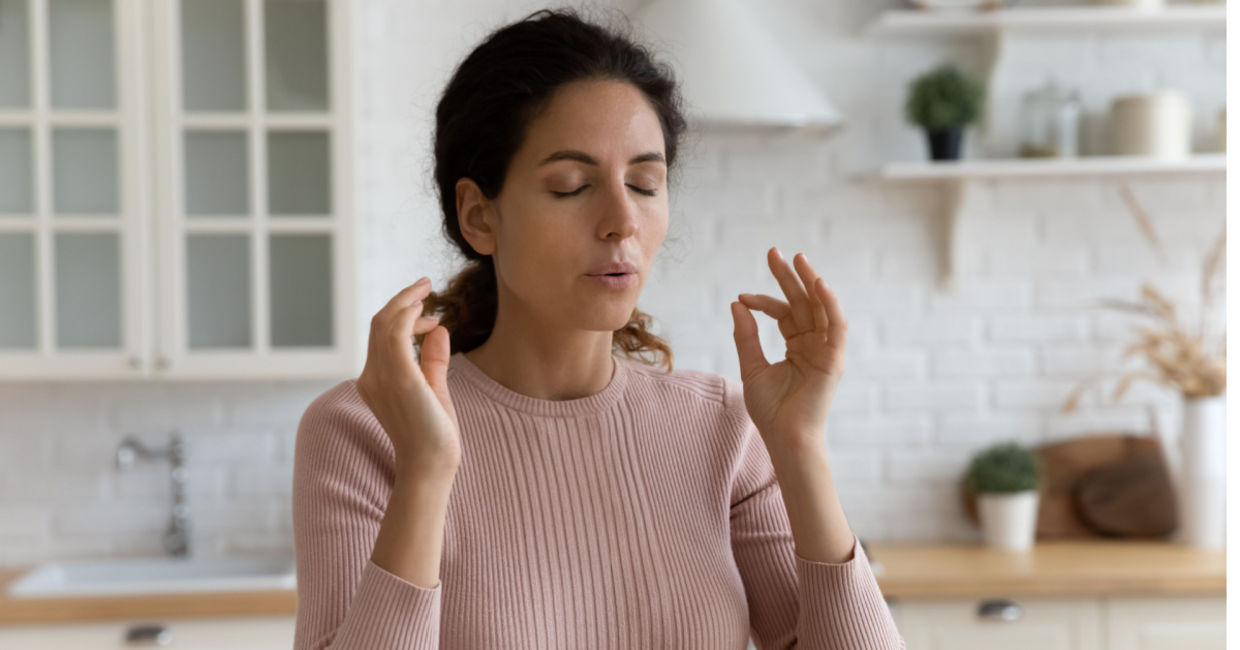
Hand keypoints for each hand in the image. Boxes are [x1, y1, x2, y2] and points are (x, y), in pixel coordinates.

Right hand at [356, 276, 461, 480]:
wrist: (431, 467)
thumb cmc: (434, 437)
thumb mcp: (434, 391)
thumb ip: (433, 361)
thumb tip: (438, 329)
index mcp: (375, 382)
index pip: (381, 337)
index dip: (403, 318)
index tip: (430, 316)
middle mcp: (370, 377)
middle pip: (379, 324)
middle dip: (402, 301)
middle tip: (425, 285)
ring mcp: (381, 377)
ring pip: (384, 323)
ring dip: (406, 301)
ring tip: (426, 288)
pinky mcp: (398, 377)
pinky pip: (395, 332)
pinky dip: (408, 314)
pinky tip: (426, 311)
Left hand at [729, 248, 847, 451]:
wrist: (785, 438)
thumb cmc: (771, 410)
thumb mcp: (752, 367)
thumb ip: (746, 336)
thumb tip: (736, 304)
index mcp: (798, 347)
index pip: (783, 313)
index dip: (763, 301)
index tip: (742, 297)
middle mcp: (814, 345)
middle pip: (803, 303)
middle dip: (789, 277)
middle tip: (773, 252)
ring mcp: (826, 350)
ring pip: (821, 308)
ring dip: (811, 281)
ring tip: (797, 258)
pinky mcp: (835, 359)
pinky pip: (837, 325)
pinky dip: (830, 303)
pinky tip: (818, 283)